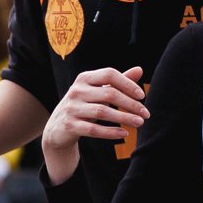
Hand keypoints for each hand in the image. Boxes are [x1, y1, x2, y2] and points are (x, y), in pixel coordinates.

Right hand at [40, 66, 145, 184]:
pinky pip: (93, 129)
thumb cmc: (83, 106)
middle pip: (109, 94)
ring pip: (102, 112)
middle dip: (130, 104)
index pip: (109, 74)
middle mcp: (76, 91)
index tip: (142, 95)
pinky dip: (110, 132)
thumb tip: (139, 70)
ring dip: (124, 118)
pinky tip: (124, 133)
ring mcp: (71, 108)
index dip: (127, 83)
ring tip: (139, 123)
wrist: (57, 128)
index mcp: (84, 78)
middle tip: (145, 114)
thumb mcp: (98, 92)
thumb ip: (118, 82)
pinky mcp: (69, 125)